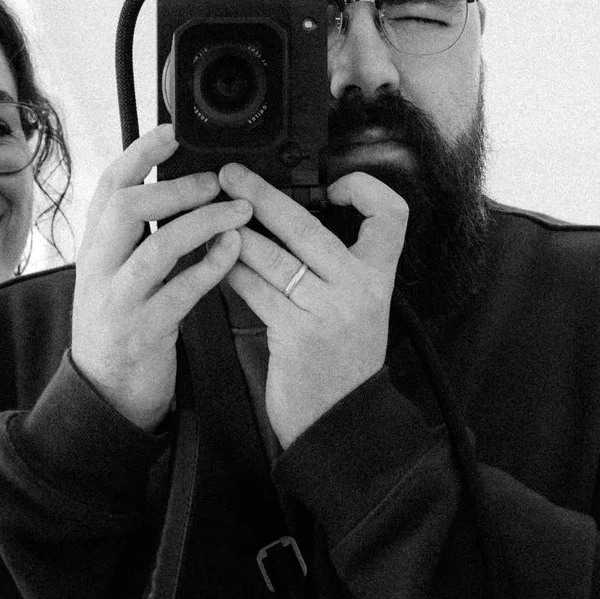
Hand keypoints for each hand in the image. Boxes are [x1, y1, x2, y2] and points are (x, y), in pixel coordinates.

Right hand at [67, 128, 245, 430]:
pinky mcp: (144, 331)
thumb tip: (180, 188)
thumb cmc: (122, 324)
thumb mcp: (117, 272)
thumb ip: (138, 235)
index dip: (141, 153)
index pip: (110, 185)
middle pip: (127, 207)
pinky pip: (181, 291)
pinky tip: (233, 251)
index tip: (173, 131)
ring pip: (158, 247)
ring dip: (203, 223)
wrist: (106, 393)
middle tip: (217, 180)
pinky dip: (211, 267)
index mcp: (95, 246)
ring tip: (239, 211)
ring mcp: (119, 300)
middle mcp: (100, 267)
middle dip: (176, 187)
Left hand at [222, 166, 407, 450]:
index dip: (366, 190)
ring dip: (235, 234)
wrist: (340, 422)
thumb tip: (285, 219)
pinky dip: (230, 272)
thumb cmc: (341, 362)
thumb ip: (336, 268)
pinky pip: (255, 291)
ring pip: (273, 257)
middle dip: (261, 196)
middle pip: (307, 227)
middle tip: (231, 176)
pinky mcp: (296, 334)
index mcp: (378, 277)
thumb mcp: (358, 309)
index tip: (334, 185)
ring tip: (209, 218)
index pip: (390, 217)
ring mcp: (328, 311)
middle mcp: (359, 289)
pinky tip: (213, 262)